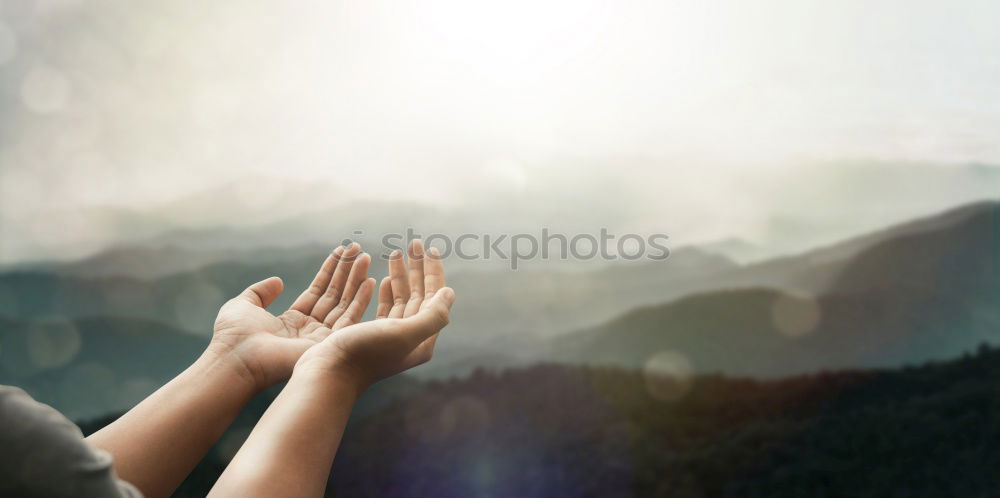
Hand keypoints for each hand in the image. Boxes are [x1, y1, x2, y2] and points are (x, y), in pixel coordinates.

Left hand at [210, 243, 375, 389]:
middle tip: (360, 251)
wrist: (237, 359)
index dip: (330, 272)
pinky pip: (350, 319)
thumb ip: (261, 292)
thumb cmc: (234, 336)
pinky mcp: (328, 344)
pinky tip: (369, 281)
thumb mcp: (244, 305)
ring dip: (357, 280)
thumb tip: (277, 281)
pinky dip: (361, 299)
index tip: (342, 252)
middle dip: (347, 272)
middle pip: (334, 296)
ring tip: (367, 257)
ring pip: (345, 304)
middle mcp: (310, 329)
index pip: (317, 292)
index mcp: (292, 321)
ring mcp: (321, 338)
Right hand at [295, 239, 455, 390]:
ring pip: (401, 299)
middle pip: (419, 296)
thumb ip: (432, 315)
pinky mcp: (371, 335)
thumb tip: (449, 293)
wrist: (328, 373)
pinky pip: (386, 308)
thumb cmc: (365, 353)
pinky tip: (383, 279)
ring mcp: (390, 337)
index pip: (435, 298)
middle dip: (418, 268)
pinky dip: (386, 291)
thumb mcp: (404, 333)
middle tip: (415, 243)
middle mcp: (410, 339)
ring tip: (396, 253)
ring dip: (400, 275)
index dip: (434, 272)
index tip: (431, 249)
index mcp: (422, 340)